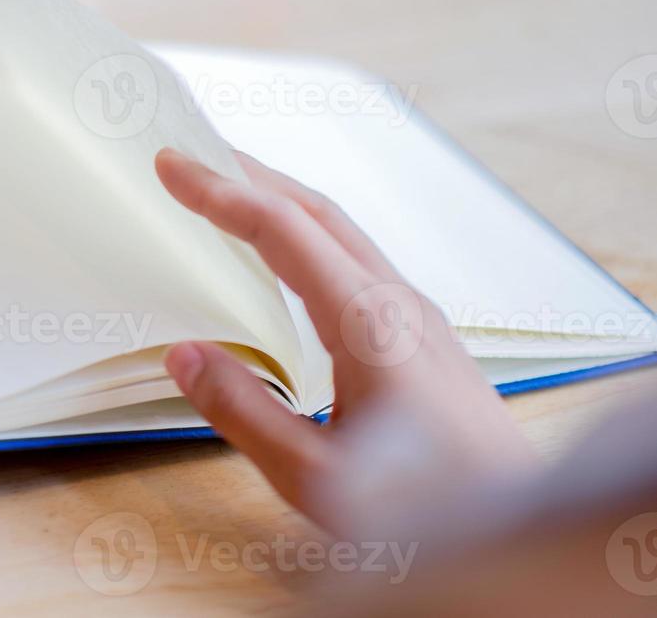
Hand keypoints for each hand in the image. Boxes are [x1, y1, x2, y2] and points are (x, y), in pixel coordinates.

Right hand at [156, 148, 539, 537]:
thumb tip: (185, 355)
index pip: (282, 231)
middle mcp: (400, 305)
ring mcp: (420, 319)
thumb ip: (244, 411)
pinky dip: (308, 237)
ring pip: (341, 233)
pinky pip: (357, 261)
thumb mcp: (315, 478)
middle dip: (249, 176)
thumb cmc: (431, 516)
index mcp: (369, 324)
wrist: (522, 534)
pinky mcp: (426, 340)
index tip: (171, 166)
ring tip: (229, 196)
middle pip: (317, 211)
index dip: (219, 192)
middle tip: (191, 160)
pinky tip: (288, 262)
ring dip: (281, 203)